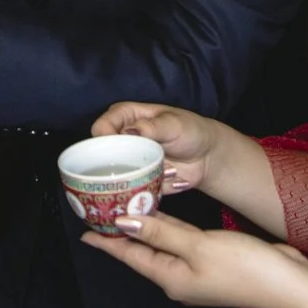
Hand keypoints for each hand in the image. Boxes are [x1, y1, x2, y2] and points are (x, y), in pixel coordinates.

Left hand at [82, 211, 307, 307]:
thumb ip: (160, 231)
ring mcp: (197, 273)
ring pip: (162, 247)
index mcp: (170, 278)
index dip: (108, 244)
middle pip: (143, 253)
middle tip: (101, 214)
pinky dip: (169, 230)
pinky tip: (165, 216)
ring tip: (126, 211)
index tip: (85, 233)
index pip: (130, 257)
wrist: (287, 285)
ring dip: (145, 230)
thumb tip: (123, 223)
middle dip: (122, 235)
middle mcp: (179, 279)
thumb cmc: (243, 267)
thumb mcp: (196, 245)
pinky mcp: (213, 264)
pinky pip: (182, 244)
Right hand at [90, 102, 233, 197]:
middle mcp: (121, 141)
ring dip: (142, 177)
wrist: (207, 155)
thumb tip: (131, 131)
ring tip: (168, 169)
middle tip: (143, 165)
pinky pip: (136, 190)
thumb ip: (152, 127)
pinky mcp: (139, 181)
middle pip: (103, 156)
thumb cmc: (190, 130)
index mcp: (124, 117)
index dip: (103, 139)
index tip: (117, 150)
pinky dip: (153, 187)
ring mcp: (129, 163)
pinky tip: (173, 177)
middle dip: (121, 165)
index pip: (101, 128)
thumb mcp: (173, 124)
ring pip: (118, 177)